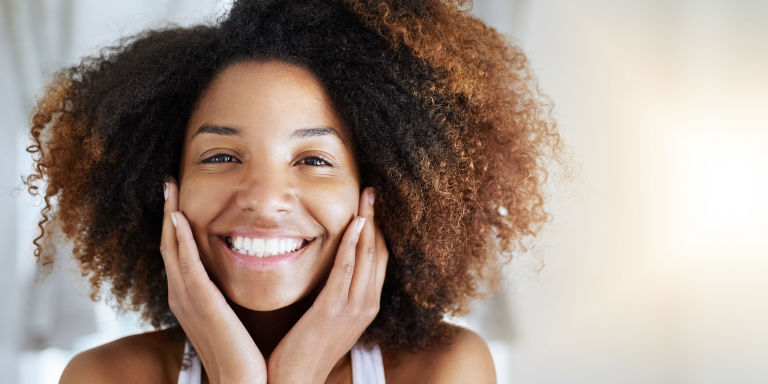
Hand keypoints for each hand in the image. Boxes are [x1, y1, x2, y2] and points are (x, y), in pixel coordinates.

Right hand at [160, 178, 266, 383]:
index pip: (177, 251)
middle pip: (168, 244)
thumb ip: (226, 294)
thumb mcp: (230, 315)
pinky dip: (180, 241)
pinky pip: (187, 265)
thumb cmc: (241, 352)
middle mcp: (181, 295)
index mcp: (189, 297)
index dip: (174, 222)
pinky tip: (179, 219)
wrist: (242, 381)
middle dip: (167, 212)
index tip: (178, 197)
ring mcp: (187, 299)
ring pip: (172, 248)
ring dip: (170, 216)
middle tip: (168, 183)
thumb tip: (241, 272)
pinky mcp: (200, 303)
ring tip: (170, 189)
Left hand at [267, 187, 388, 382]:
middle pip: (380, 252)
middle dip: (377, 219)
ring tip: (367, 197)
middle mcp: (367, 305)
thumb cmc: (306, 349)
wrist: (297, 380)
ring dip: (368, 222)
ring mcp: (354, 308)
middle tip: (372, 192)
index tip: (372, 206)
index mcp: (368, 306)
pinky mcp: (333, 309)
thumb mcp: (330, 318)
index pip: (380, 260)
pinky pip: (347, 269)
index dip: (378, 230)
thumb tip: (332, 270)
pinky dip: (353, 243)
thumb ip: (337, 293)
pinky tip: (354, 223)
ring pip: (368, 256)